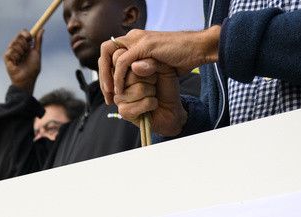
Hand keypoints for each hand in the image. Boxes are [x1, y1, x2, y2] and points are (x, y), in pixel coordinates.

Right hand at [4, 29, 42, 92]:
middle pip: (18, 37)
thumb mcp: (37, 53)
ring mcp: (10, 51)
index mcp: (23, 45)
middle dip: (25, 45)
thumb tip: (42, 29)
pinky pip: (11, 51)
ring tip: (21, 60)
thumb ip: (38, 41)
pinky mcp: (6, 57)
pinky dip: (16, 57)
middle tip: (26, 53)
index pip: (22, 33)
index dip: (26, 34)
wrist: (27, 79)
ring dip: (21, 52)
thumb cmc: (32, 68)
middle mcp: (16, 46)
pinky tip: (16, 63)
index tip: (30, 38)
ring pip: (15, 44)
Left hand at [98, 27, 220, 104]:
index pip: (112, 52)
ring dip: (108, 77)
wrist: (198, 48)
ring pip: (109, 54)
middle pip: (106, 51)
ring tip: (113, 95)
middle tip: (107, 96)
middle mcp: (135, 37)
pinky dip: (118, 77)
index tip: (110, 92)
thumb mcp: (157, 66)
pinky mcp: (144, 46)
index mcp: (137, 40)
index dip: (107, 71)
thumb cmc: (182, 58)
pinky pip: (122, 62)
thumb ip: (143, 70)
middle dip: (103, 74)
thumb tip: (133, 79)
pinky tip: (121, 90)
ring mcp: (139, 39)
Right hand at [114, 58, 187, 136]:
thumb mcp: (162, 67)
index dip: (143, 65)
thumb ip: (150, 61)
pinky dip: (152, 103)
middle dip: (150, 79)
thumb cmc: (165, 86)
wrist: (171, 107)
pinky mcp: (123, 112)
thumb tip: (134, 66)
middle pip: (132, 75)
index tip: (153, 70)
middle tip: (153, 83)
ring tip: (153, 94)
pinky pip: (140, 104)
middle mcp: (117, 82)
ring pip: (139, 90)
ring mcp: (119, 97)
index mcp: (123, 68)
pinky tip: (152, 105)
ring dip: (152, 92)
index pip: (122, 58)